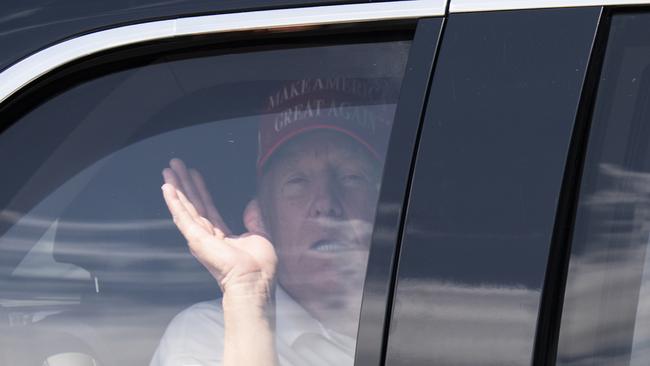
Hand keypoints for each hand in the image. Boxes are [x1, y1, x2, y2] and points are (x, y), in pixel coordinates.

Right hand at [161, 159, 276, 299]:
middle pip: (193, 204)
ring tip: (168, 171)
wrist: (254, 281)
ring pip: (185, 207)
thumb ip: (254, 219)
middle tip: (175, 166)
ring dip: (175, 188)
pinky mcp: (196, 239)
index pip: (207, 208)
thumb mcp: (260, 235)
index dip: (200, 190)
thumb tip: (252, 203)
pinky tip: (167, 188)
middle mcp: (207, 236)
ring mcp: (200, 238)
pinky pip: (183, 216)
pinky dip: (174, 201)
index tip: (194, 174)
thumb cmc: (260, 267)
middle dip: (184, 184)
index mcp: (222, 237)